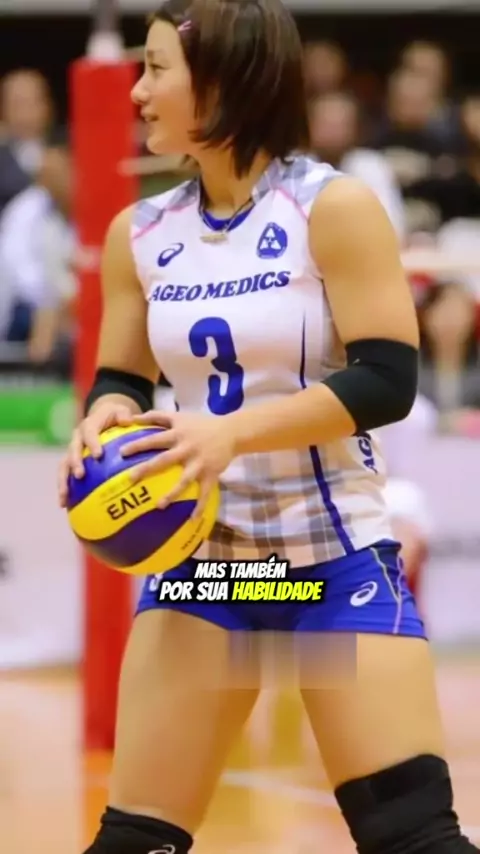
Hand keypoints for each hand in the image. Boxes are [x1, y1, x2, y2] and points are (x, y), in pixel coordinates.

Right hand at [57, 401, 133, 507]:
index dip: (93, 443)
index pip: (90, 433)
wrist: (102, 416)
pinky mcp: (71, 462)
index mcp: (89, 425)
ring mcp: (72, 451)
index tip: (98, 455)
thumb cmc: (115, 416)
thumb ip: (124, 415)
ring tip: (63, 499)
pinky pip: (65, 476)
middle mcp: (77, 438)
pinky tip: (65, 506)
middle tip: (80, 476)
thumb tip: (128, 420)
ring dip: (63, 482)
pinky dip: (65, 490)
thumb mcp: (120, 411)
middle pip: (72, 451)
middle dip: (75, 463)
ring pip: (63, 466)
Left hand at [120, 410, 236, 514]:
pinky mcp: (211, 474)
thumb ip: (156, 416)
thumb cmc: (200, 424)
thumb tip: (132, 418)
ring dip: (172, 493)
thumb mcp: (180, 416)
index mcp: (178, 434)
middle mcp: (187, 448)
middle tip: (130, 478)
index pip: (154, 439)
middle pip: (164, 460)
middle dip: (147, 469)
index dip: (139, 445)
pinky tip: (192, 519)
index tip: (122, 452)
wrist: (231, 431)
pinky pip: (205, 492)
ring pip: (184, 480)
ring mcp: (199, 462)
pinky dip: (200, 506)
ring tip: (159, 506)